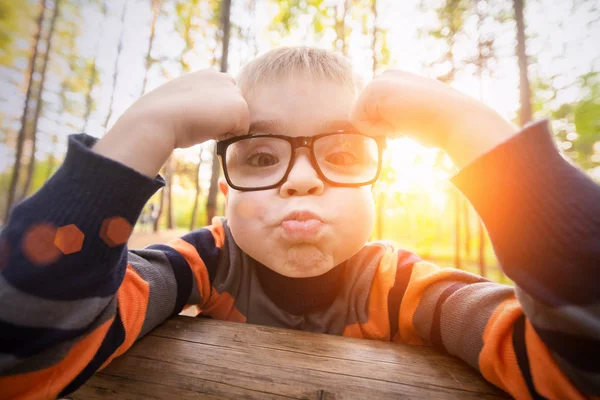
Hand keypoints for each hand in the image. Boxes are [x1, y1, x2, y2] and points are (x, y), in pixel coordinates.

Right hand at [93, 69, 248, 176]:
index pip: (224, 99)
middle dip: (222, 120)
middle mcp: (223, 78)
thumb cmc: (162, 115)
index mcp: (208, 74)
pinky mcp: (240, 108)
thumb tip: (204, 115)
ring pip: (238, 122)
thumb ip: (198, 102)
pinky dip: (227, 138)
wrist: (158, 118)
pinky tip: (208, 130)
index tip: (195, 116)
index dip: (213, 113)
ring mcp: (233, 92)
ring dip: (223, 129)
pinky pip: (241, 133)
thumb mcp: (181, 101)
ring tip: (201, 124)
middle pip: (234, 110)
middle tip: (198, 121)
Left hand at [350, 70, 516, 167]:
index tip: (413, 122)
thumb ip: (401, 117)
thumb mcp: (417, 117)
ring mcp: (378, 81)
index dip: (391, 127)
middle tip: (410, 122)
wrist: (456, 119)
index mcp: (397, 80)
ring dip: (384, 129)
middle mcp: (386, 76)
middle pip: (366, 117)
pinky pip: (359, 124)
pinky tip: (401, 120)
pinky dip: (379, 129)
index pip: (375, 115)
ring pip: (362, 121)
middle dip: (384, 128)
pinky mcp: (371, 91)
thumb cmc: (443, 124)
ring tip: (408, 120)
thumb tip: (395, 127)